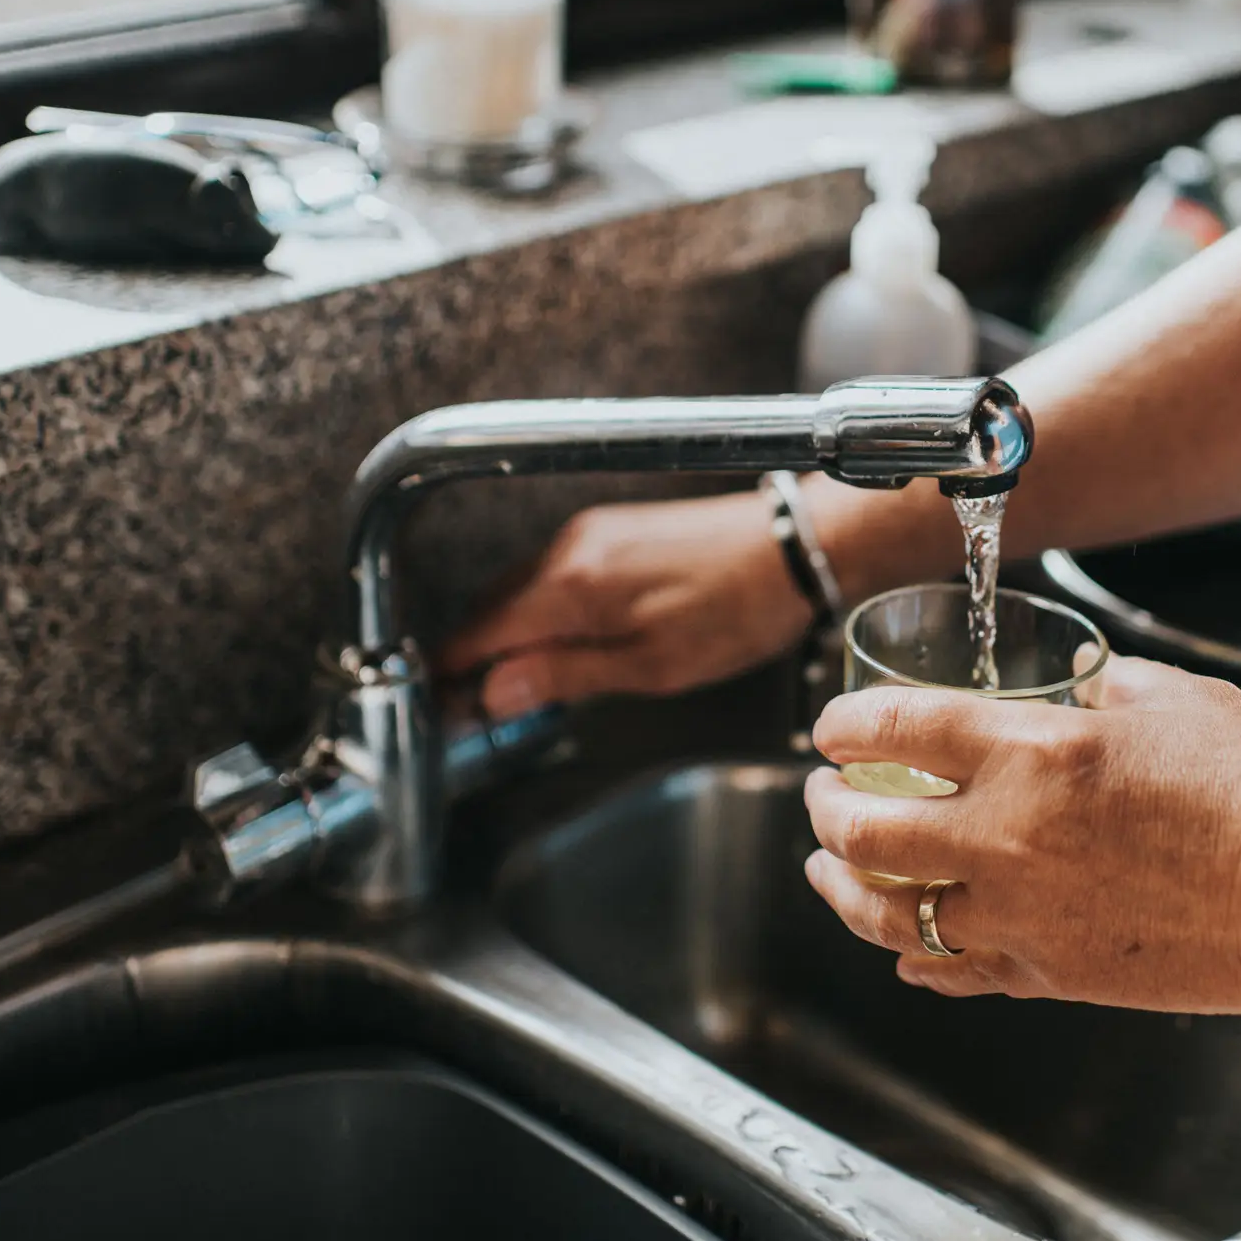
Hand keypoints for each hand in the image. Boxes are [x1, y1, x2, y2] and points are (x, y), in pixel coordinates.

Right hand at [439, 492, 810, 715]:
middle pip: (489, 609)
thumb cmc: (736, 611)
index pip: (476, 632)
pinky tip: (563, 642)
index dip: (452, 676)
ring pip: (518, 591)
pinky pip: (551, 574)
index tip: (445, 711)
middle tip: (478, 712)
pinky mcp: (610, 529)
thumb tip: (493, 693)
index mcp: (569, 586)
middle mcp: (567, 550)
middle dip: (475, 659)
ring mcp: (588, 533)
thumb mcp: (651, 666)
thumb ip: (565, 674)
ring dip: (508, 635)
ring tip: (522, 686)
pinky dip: (540, 611)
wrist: (795, 546)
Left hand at [803, 655, 1240, 1013]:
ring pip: (886, 916)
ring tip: (830, 869)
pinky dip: (913, 956)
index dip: (842, 724)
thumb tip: (1076, 692)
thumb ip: (1103, 691)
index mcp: (1033, 754)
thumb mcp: (1178, 700)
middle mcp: (1005, 839)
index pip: (891, 731)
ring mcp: (1021, 918)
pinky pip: (949, 973)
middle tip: (823, 793)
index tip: (833, 726)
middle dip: (824, 807)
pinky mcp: (1049, 976)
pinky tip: (905, 944)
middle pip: (861, 832)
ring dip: (842, 888)